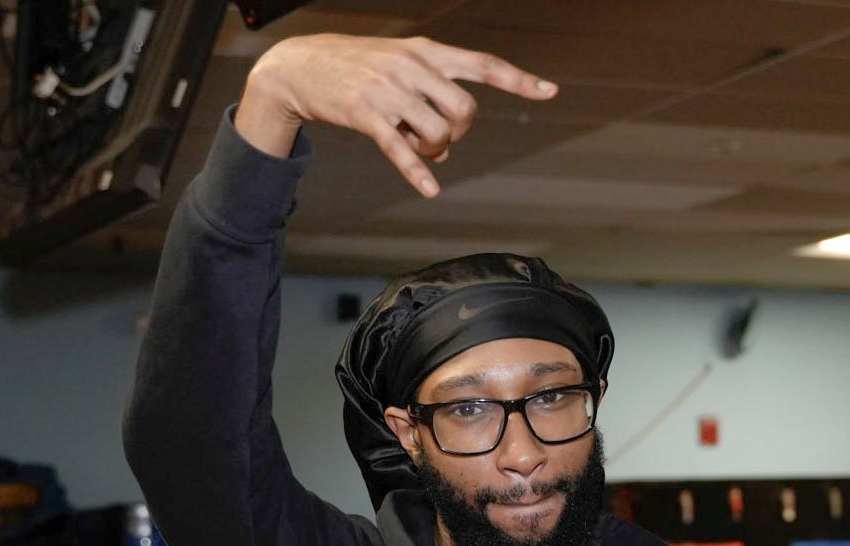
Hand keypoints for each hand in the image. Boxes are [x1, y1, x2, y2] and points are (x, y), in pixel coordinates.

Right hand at [237, 35, 556, 196]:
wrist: (299, 64)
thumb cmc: (357, 68)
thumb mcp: (398, 67)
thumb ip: (430, 98)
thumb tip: (448, 149)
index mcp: (425, 51)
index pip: (482, 63)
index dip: (518, 79)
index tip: (550, 90)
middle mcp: (411, 66)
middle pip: (465, 112)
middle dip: (458, 134)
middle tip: (437, 138)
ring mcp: (388, 90)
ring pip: (439, 136)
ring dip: (434, 152)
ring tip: (414, 144)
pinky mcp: (366, 115)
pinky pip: (401, 150)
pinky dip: (417, 171)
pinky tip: (429, 189)